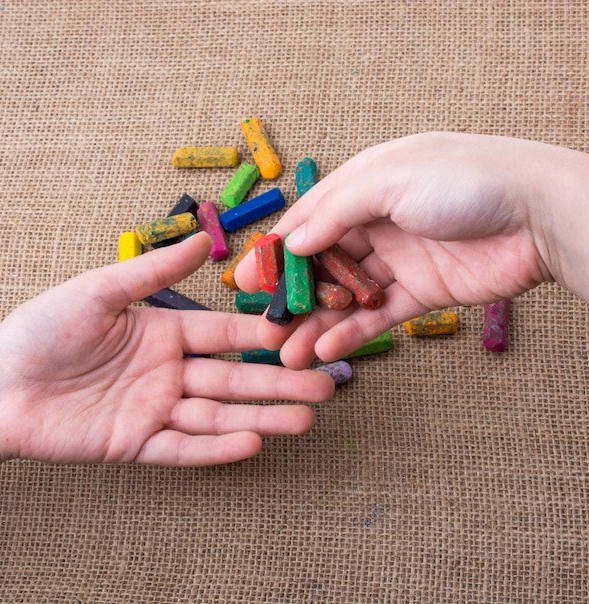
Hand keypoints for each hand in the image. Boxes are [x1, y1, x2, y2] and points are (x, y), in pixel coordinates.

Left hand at [0, 232, 333, 477]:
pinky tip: (252, 444)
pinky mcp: (136, 443)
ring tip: (304, 419)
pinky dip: (216, 449)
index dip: (263, 337)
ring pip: (218, 416)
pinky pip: (182, 448)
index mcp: (164, 333)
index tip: (300, 334)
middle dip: (280, 382)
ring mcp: (155, 409)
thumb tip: (202, 238)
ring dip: (262, 418)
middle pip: (234, 380)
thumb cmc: (42, 330)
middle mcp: (168, 372)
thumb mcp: (100, 289)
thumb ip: (154, 271)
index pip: (225, 336)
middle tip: (324, 385)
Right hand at [235, 132, 588, 366]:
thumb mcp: (389, 180)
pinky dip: (353, 333)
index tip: (244, 280)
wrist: (537, 213)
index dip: (274, 252)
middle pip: (321, 264)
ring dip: (316, 324)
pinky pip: (378, 316)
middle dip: (290, 297)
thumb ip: (336, 212)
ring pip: (346, 296)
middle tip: (263, 327)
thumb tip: (293, 243)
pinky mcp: (422, 291)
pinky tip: (327, 351)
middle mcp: (377, 222)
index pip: (308, 221)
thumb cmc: (466, 179)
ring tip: (287, 353)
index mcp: (365, 186)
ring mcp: (399, 260)